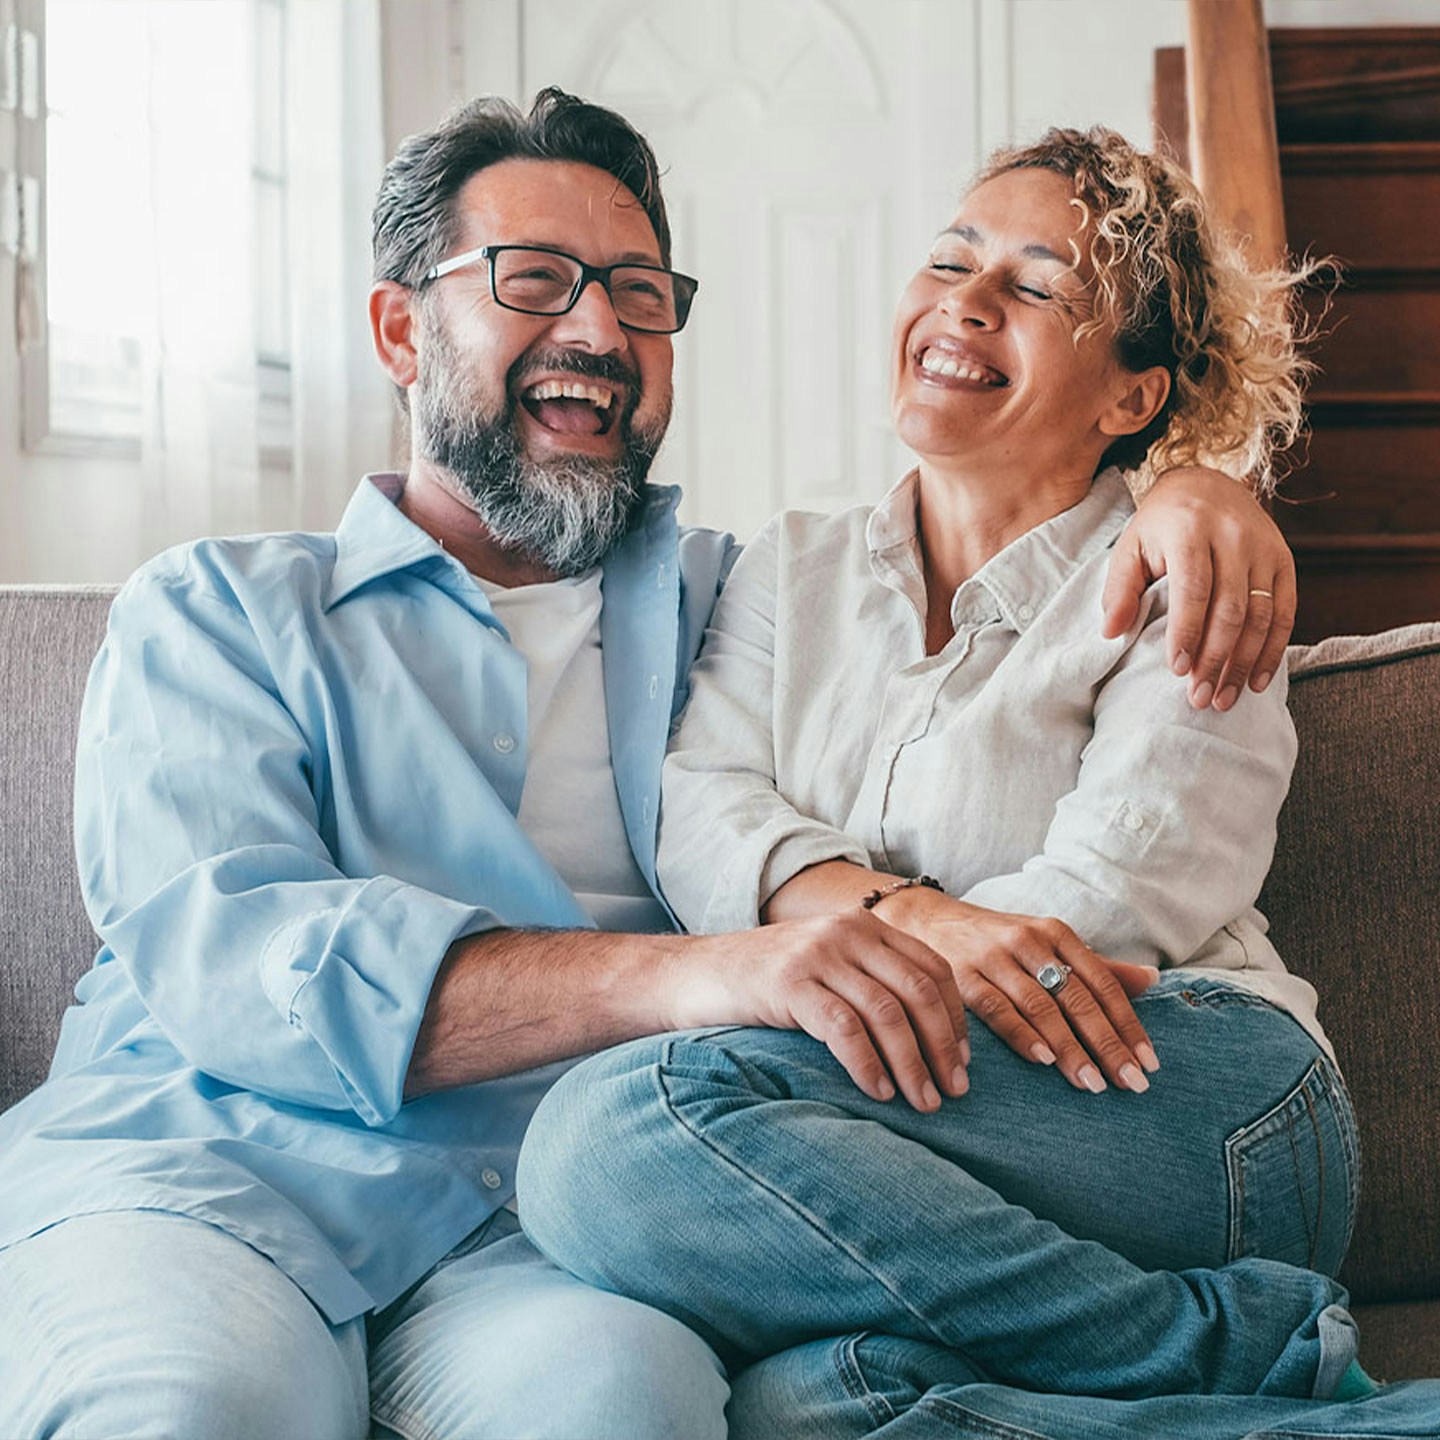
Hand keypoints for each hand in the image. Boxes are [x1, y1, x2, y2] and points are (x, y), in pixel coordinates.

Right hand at [670, 911, 970, 1112]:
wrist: (695, 974)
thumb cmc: (767, 983)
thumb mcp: (827, 968)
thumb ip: (870, 982)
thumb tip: (932, 1040)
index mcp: (864, 926)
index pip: (934, 968)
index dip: (955, 1019)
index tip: (964, 1062)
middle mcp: (846, 933)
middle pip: (918, 990)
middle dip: (943, 1046)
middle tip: (956, 1091)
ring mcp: (816, 955)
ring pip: (887, 1012)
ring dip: (913, 1064)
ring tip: (924, 1103)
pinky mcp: (788, 983)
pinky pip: (843, 1027)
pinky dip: (868, 1064)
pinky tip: (879, 1092)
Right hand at [879, 888, 1159, 1094]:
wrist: (928, 920)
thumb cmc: (999, 940)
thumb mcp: (1047, 942)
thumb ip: (1096, 965)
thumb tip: (1152, 980)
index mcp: (1056, 933)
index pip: (1102, 983)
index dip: (1128, 1024)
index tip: (1149, 1063)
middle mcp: (1028, 941)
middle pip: (1076, 998)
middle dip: (1107, 1044)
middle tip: (1132, 1083)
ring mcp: (993, 957)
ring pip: (1040, 1006)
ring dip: (1070, 1048)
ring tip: (1093, 1084)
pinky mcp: (961, 976)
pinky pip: (996, 1009)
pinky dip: (1021, 1035)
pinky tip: (1043, 1060)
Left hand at [1102, 466, 1295, 710]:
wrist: (1206, 484)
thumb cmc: (1160, 526)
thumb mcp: (1130, 547)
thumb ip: (1119, 588)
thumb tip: (1110, 633)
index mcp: (1190, 531)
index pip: (1193, 590)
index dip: (1187, 633)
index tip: (1177, 670)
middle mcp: (1234, 537)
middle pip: (1231, 608)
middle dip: (1216, 658)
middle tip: (1200, 698)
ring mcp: (1264, 548)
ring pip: (1261, 615)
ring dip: (1244, 663)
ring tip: (1223, 698)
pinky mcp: (1284, 560)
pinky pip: (1285, 611)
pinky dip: (1273, 649)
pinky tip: (1257, 681)